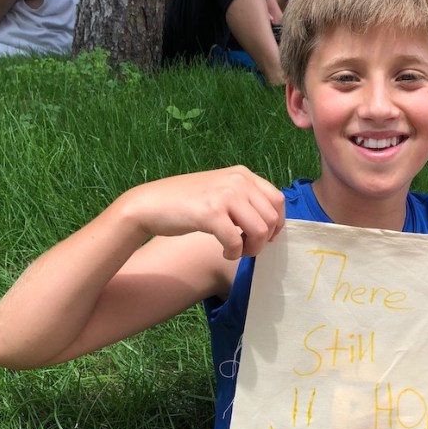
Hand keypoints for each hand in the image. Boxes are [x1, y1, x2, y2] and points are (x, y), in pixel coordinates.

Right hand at [123, 166, 284, 259]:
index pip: (277, 200)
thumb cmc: (186, 202)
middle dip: (263, 240)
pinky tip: (223, 253)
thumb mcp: (220, 190)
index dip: (277, 224)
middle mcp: (237, 180)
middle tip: (246, 248)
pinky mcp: (211, 213)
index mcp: (242, 174)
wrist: (150, 204)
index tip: (265, 238)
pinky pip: (236, 242)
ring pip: (259, 231)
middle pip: (271, 218)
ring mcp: (225, 195)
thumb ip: (244, 199)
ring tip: (236, 252)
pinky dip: (233, 254)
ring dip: (251, 249)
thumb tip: (269, 224)